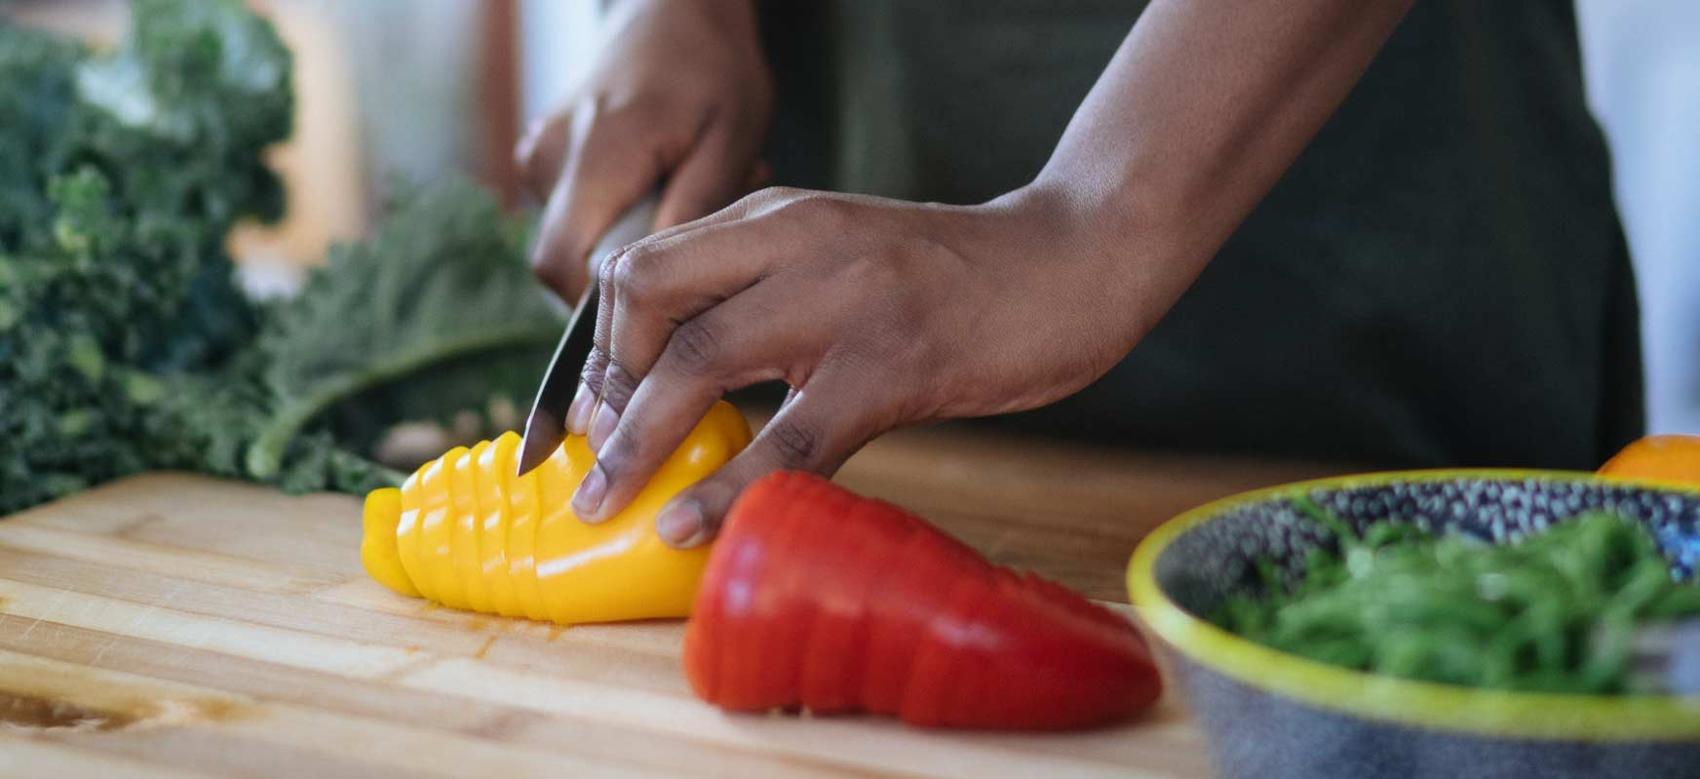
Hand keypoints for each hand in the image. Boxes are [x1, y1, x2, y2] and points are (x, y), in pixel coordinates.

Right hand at [515, 0, 771, 299]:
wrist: (677, 9)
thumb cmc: (712, 67)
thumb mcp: (729, 139)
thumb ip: (694, 209)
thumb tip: (666, 281)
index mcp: (598, 154)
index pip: (562, 267)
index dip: (602, 307)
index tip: (661, 308)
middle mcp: (552, 157)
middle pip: (562, 262)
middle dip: (625, 272)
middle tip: (691, 235)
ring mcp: (541, 154)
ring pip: (574, 238)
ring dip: (629, 238)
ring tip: (685, 192)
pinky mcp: (544, 156)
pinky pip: (575, 213)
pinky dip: (619, 213)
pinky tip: (662, 181)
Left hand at [566, 185, 1181, 546]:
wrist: (1068, 261)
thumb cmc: (948, 276)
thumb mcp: (838, 255)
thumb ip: (765, 292)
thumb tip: (683, 382)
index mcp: (773, 218)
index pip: (640, 265)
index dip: (598, 346)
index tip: (593, 412)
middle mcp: (793, 241)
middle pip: (645, 299)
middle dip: (602, 390)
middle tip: (597, 463)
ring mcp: (842, 299)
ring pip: (698, 361)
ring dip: (637, 443)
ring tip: (607, 505)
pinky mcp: (893, 364)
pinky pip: (790, 437)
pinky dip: (729, 488)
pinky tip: (693, 526)